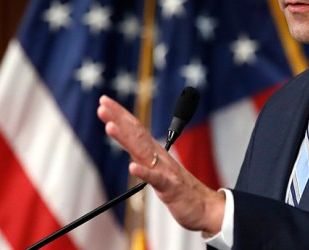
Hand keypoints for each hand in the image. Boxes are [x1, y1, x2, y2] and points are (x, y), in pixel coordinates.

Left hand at [96, 95, 224, 235]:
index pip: (135, 128)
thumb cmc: (181, 188)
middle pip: (137, 134)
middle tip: (102, 105)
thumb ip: (146, 160)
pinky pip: (156, 179)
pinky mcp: (171, 187)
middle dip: (118, 119)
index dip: (120, 114)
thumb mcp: (160, 171)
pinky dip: (144, 172)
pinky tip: (132, 167)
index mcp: (156, 152)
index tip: (104, 101)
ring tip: (109, 127)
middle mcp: (160, 156)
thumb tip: (131, 152)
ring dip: (125, 138)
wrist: (205, 206)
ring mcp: (166, 170)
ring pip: (143, 152)